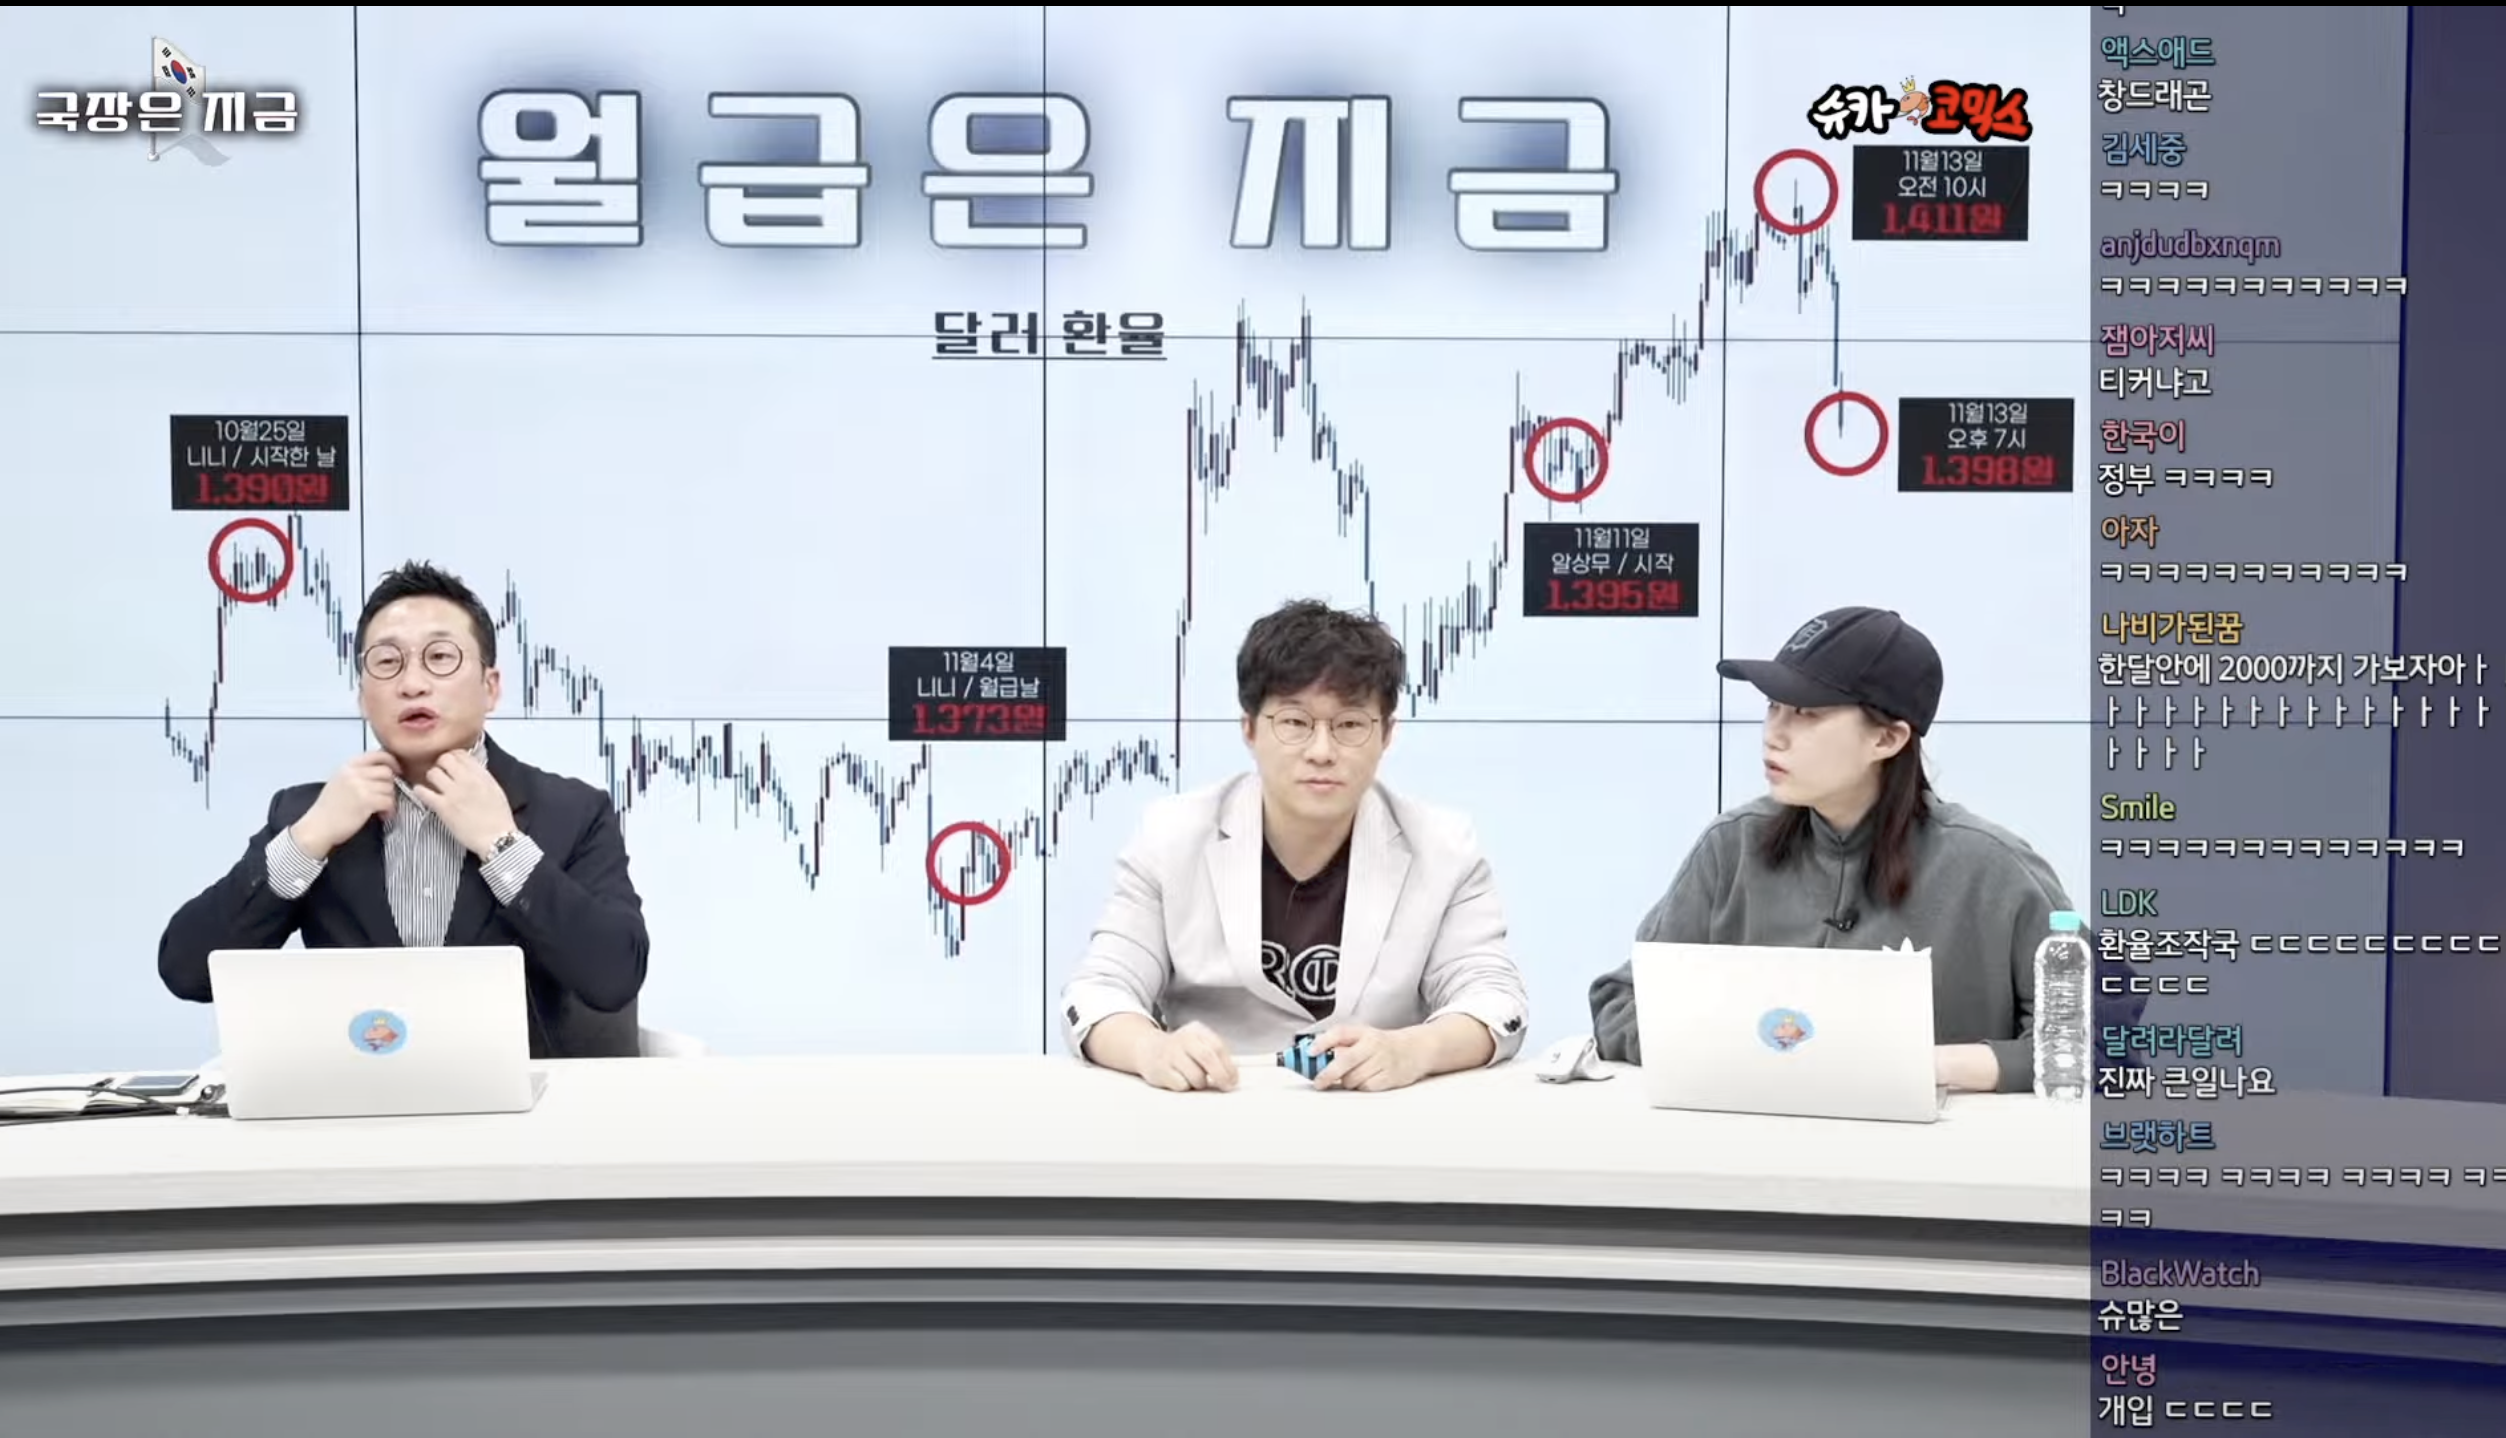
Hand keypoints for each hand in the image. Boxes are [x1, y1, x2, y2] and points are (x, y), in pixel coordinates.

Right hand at [291, 750, 398, 856]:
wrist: (317, 827)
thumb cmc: (329, 808)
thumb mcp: (341, 781)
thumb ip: (359, 773)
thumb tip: (386, 771)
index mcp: (348, 766)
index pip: (378, 755)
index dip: (392, 762)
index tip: (397, 772)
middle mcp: (353, 773)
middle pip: (387, 772)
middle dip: (391, 786)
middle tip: (386, 797)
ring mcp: (359, 786)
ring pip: (389, 788)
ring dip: (390, 800)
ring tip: (382, 809)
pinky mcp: (366, 801)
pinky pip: (389, 801)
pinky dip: (390, 810)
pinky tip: (383, 816)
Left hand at [411, 747, 518, 857]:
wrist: (497, 838)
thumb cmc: (499, 818)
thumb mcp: (495, 790)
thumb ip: (481, 777)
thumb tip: (468, 770)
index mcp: (482, 775)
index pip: (461, 754)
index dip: (453, 757)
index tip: (451, 764)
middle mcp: (467, 780)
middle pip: (444, 759)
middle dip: (440, 765)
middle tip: (440, 774)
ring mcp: (454, 793)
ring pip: (432, 773)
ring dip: (430, 777)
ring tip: (432, 785)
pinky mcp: (443, 808)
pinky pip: (423, 792)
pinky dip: (420, 791)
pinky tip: (423, 794)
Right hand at [1138, 1021, 1238, 1092]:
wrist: (1147, 1048)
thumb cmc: (1180, 1050)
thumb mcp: (1198, 1043)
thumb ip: (1216, 1055)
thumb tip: (1232, 1076)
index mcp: (1196, 1031)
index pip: (1217, 1047)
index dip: (1229, 1066)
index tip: (1233, 1079)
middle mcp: (1183, 1039)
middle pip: (1207, 1057)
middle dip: (1220, 1075)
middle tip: (1225, 1086)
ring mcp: (1170, 1054)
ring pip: (1196, 1076)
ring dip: (1200, 1083)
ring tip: (1193, 1078)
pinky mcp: (1160, 1070)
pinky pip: (1181, 1085)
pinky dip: (1185, 1086)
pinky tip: (1179, 1078)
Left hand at [1309, 1024, 1427, 1091]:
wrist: (1415, 1049)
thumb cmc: (1383, 1045)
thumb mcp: (1363, 1037)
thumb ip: (1341, 1045)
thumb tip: (1315, 1058)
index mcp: (1363, 1032)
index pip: (1339, 1033)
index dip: (1323, 1042)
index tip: (1310, 1052)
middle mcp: (1373, 1044)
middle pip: (1345, 1060)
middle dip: (1328, 1073)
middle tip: (1318, 1081)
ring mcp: (1382, 1060)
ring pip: (1353, 1078)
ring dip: (1345, 1082)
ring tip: (1350, 1077)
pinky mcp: (1390, 1076)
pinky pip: (1366, 1087)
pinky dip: (1360, 1088)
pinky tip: (1364, 1081)